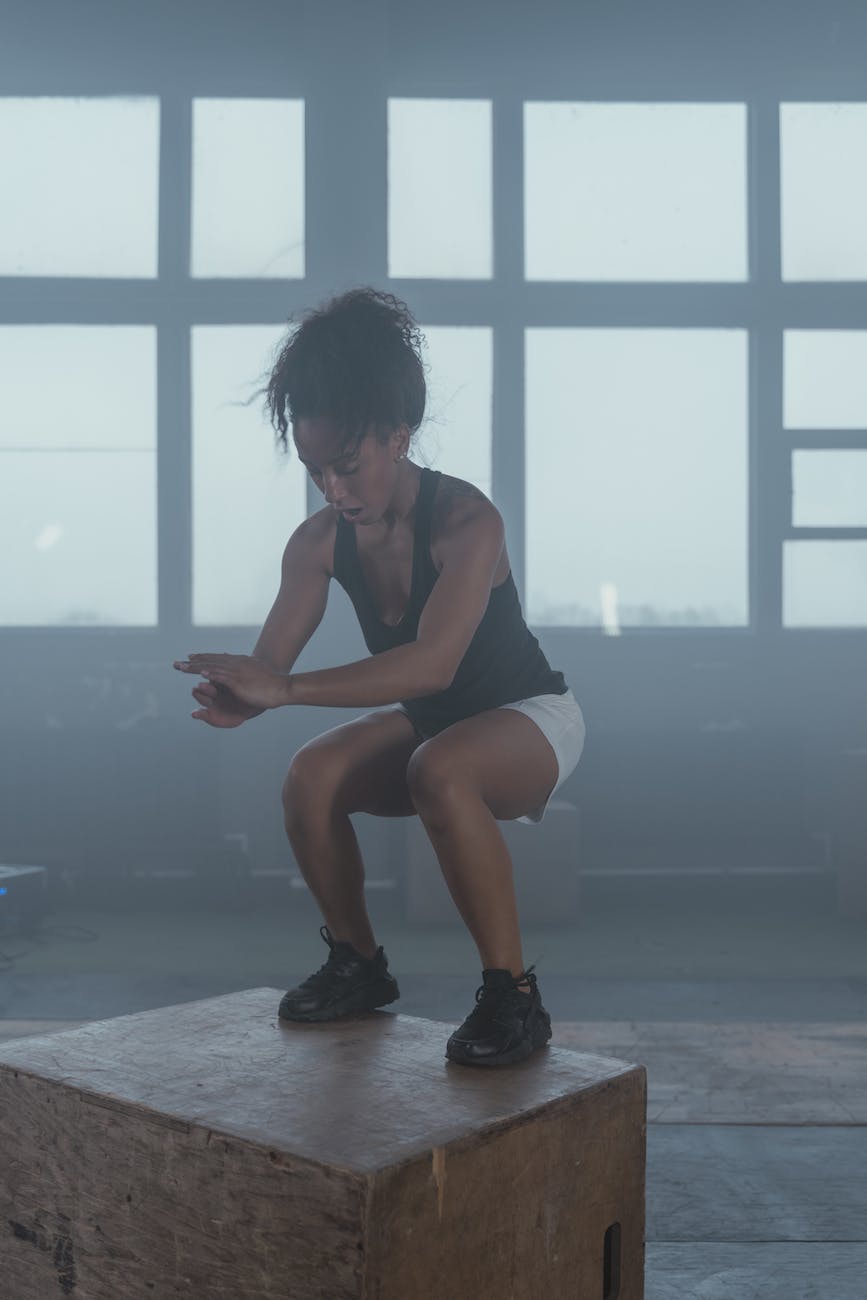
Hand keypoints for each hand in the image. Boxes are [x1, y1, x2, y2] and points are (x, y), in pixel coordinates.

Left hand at [173, 654, 291, 714]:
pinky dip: (210, 674)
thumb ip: (248, 670)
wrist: (283, 687)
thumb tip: (246, 667)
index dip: (203, 658)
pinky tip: (200, 674)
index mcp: (239, 663)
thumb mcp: (258, 673)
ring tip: (181, 667)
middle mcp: (236, 664)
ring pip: (211, 668)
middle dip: (192, 662)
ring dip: (195, 668)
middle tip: (177, 663)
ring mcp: (237, 672)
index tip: (190, 657)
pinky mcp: (239, 682)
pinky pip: (221, 677)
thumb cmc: (273, 683)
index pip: (217, 658)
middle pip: (210, 661)